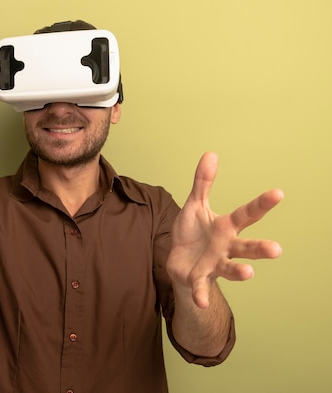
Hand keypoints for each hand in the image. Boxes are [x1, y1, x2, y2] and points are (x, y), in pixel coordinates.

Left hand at [167, 152, 283, 307]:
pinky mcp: (199, 278)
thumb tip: (211, 154)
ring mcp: (214, 264)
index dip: (262, 204)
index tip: (278, 193)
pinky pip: (201, 288)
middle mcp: (226, 247)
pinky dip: (201, 295)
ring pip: (230, 269)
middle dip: (261, 248)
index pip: (247, 214)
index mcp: (226, 227)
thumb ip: (203, 183)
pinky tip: (202, 302)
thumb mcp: (195, 205)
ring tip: (248, 273)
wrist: (178, 259)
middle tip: (276, 250)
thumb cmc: (192, 232)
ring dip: (239, 272)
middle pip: (247, 247)